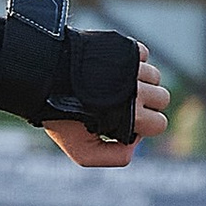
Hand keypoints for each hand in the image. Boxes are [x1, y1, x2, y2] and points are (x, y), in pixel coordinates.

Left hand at [44, 53, 170, 167]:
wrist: (42, 83)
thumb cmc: (61, 119)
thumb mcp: (83, 152)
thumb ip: (113, 158)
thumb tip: (134, 145)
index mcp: (130, 114)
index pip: (160, 123)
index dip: (147, 126)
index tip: (126, 122)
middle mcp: (135, 88)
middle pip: (163, 97)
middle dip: (149, 103)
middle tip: (123, 103)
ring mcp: (130, 66)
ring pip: (154, 75)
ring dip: (141, 81)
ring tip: (117, 86)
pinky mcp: (122, 47)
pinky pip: (142, 53)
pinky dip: (133, 60)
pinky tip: (115, 69)